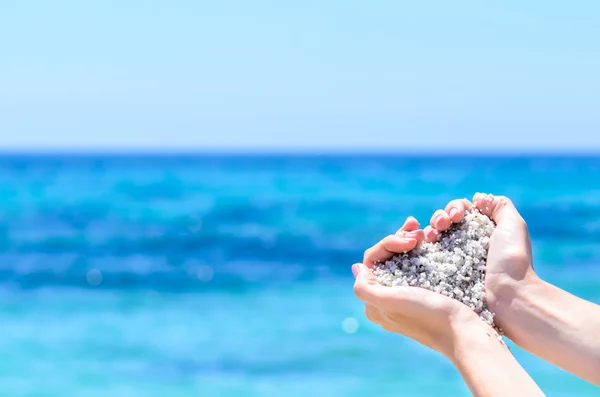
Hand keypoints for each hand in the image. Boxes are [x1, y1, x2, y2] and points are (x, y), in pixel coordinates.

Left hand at [355, 217, 491, 356]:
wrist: (463, 331)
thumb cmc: (426, 315)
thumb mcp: (390, 302)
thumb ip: (365, 288)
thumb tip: (357, 268)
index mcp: (375, 303)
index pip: (372, 261)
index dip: (388, 244)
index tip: (409, 241)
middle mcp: (388, 299)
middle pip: (387, 259)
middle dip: (401, 239)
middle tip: (419, 230)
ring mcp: (408, 295)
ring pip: (403, 259)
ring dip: (411, 241)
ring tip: (426, 233)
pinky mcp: (427, 293)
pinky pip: (418, 265)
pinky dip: (422, 250)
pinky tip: (431, 241)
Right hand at [427, 193, 536, 335]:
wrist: (509, 294)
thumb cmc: (512, 260)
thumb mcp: (513, 226)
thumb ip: (500, 206)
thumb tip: (477, 198)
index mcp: (482, 230)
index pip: (461, 211)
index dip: (455, 208)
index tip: (457, 215)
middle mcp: (468, 243)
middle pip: (444, 221)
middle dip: (440, 217)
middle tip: (444, 224)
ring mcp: (455, 258)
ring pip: (434, 235)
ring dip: (430, 228)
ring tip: (432, 235)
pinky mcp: (445, 273)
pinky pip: (429, 254)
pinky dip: (424, 244)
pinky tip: (425, 242)